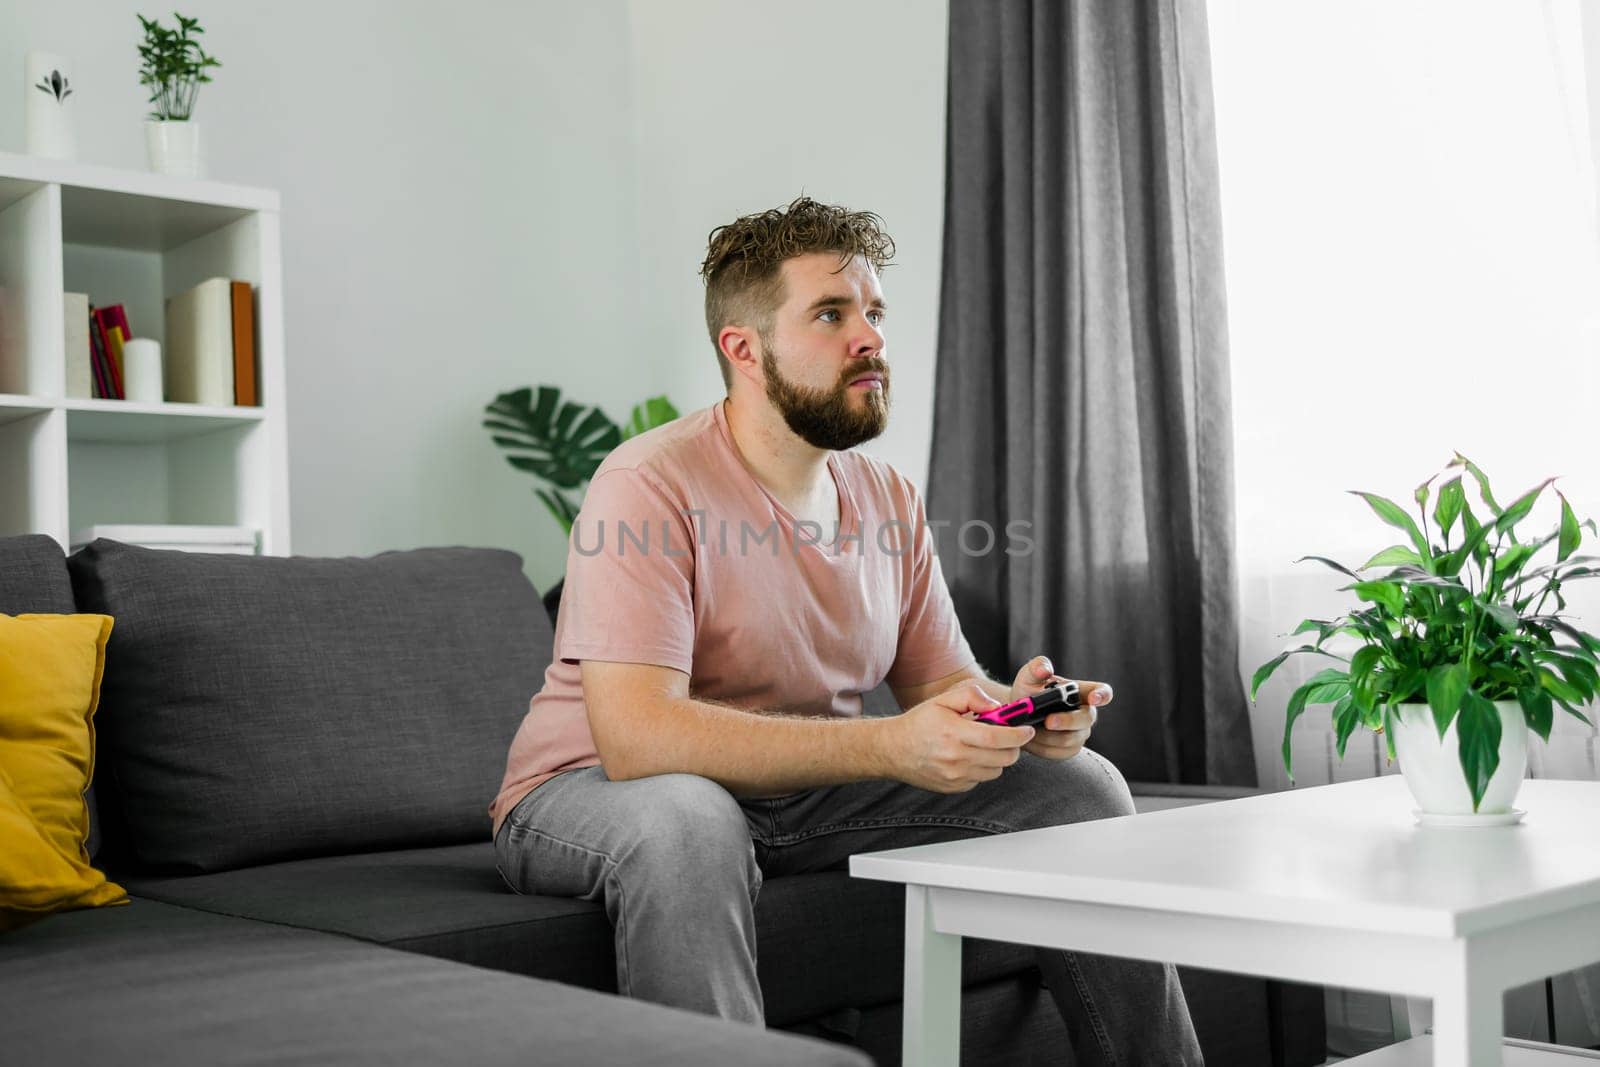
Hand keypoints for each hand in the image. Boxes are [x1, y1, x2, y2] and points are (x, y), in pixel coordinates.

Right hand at [884, 680, 1035, 792]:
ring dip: (998, 757)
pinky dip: (983, 768)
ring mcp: (955, 776)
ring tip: (984, 745)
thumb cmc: (919, 723)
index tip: (1027, 730)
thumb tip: (997, 707)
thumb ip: (972, 696)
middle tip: (1008, 735)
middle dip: (1013, 745)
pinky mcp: (955, 788)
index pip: (998, 737)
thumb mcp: (943, 700)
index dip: (1018, 735)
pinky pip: (982, 779)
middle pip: (1003, 757)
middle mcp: (956, 758)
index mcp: (954, 734)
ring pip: (996, 770)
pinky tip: (969, 756)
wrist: (893, 750)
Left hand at [1009, 655, 1111, 760]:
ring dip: (1048, 736)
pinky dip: (1043, 747)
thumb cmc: (1027, 692)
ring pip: (1070, 739)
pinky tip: (1031, 740)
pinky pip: (1060, 752)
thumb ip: (1036, 667)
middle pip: (1086, 719)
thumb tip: (1044, 669)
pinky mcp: (1070, 748)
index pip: (1102, 692)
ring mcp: (1080, 732)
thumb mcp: (1028, 676)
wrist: (1017, 715)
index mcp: (1081, 692)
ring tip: (1030, 729)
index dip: (1102, 695)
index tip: (1094, 698)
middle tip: (1047, 721)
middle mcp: (1085, 713)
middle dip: (1067, 721)